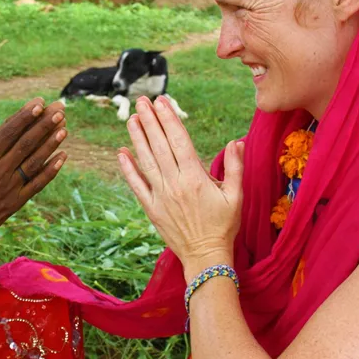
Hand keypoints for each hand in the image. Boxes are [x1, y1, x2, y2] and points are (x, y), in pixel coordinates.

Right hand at [0, 98, 67, 261]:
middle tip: (59, 108)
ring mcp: (11, 187)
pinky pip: (38, 183)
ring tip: (64, 127)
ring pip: (35, 161)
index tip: (38, 103)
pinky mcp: (18, 201)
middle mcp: (0, 172)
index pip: (8, 133)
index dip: (24, 117)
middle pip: (26, 144)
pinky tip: (63, 156)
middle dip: (44, 125)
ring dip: (51, 144)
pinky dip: (51, 170)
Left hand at [117, 96, 244, 279]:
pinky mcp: (151, 208)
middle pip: (159, 146)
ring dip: (137, 138)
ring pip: (145, 161)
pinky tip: (122, 153)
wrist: (206, 257)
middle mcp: (175, 184)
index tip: (162, 101)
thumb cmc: (224, 226)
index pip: (179, 141)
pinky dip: (128, 169)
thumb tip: (236, 141)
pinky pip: (136, 185)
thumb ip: (235, 167)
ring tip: (132, 119)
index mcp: (195, 178)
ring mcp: (160, 196)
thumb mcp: (236, 196)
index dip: (169, 119)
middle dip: (150, 121)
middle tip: (141, 101)